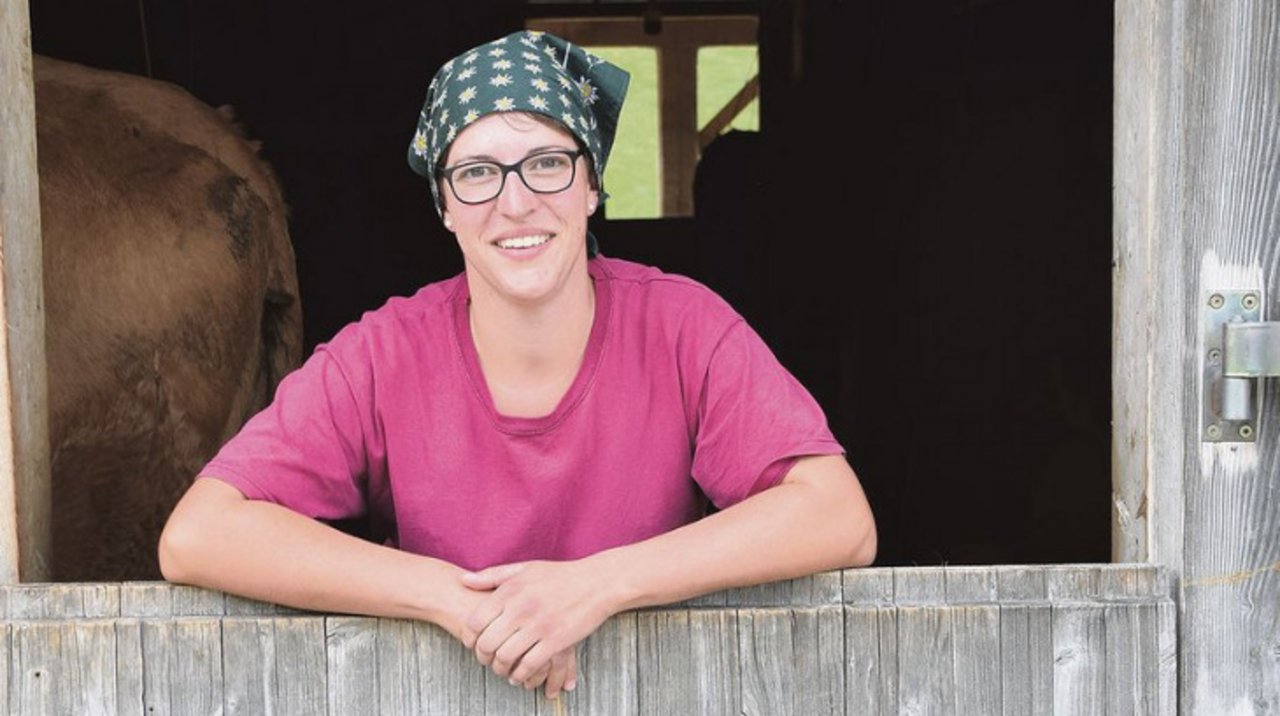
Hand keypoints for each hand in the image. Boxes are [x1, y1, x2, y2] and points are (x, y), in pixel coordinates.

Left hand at [460, 559, 616, 695]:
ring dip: (499, 668)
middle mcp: (522, 608)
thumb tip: (463, 580)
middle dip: (482, 657)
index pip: (475, 621)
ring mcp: (539, 626)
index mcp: (511, 590)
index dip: (469, 637)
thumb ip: (492, 576)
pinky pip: (529, 665)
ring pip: (506, 657)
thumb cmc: (560, 575)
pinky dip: (520, 675)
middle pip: (487, 643)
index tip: (473, 643)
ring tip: (502, 669)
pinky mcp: (556, 641)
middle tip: (485, 660)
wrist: (597, 583)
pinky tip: (519, 675)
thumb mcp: (525, 569)